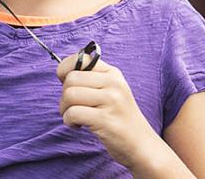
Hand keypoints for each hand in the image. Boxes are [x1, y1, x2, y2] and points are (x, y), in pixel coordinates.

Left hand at [57, 51, 159, 169]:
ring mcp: (111, 101)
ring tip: (74, 117)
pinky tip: (78, 125)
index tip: (66, 84)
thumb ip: (90, 79)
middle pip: (71, 79)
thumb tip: (62, 73)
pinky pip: (73, 113)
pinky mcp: (105, 120)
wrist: (142, 145)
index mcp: (112, 73)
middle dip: (64, 95)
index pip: (81, 59)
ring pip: (69, 95)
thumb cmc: (118, 118)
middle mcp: (114, 83)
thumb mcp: (111, 90)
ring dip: (65, 109)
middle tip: (72, 107)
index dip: (65, 70)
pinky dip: (69, 120)